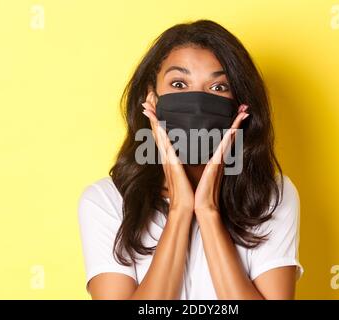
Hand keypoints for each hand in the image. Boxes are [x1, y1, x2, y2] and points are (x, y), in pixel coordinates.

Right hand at [141, 90, 194, 217]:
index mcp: (170, 156)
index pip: (162, 133)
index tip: (155, 103)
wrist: (187, 206)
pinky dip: (162, 137)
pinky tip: (160, 128)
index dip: (157, 117)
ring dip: (154, 120)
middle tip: (148, 96)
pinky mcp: (172, 167)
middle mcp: (166, 157)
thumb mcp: (187, 170)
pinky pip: (167, 149)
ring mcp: (167, 161)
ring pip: (159, 136)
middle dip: (152, 112)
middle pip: (156, 130)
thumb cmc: (188, 190)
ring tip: (148, 104)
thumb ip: (186, 158)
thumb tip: (190, 148)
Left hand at [194, 104, 249, 215]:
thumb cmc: (201, 189)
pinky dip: (229, 139)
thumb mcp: (201, 171)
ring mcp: (221, 161)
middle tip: (246, 107)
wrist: (203, 204)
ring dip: (237, 125)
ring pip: (230, 139)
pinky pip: (224, 149)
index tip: (239, 113)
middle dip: (239, 121)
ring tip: (244, 112)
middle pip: (232, 135)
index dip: (232, 125)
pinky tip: (234, 130)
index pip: (226, 138)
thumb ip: (203, 161)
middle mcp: (221, 157)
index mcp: (217, 157)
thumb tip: (198, 152)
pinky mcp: (217, 165)